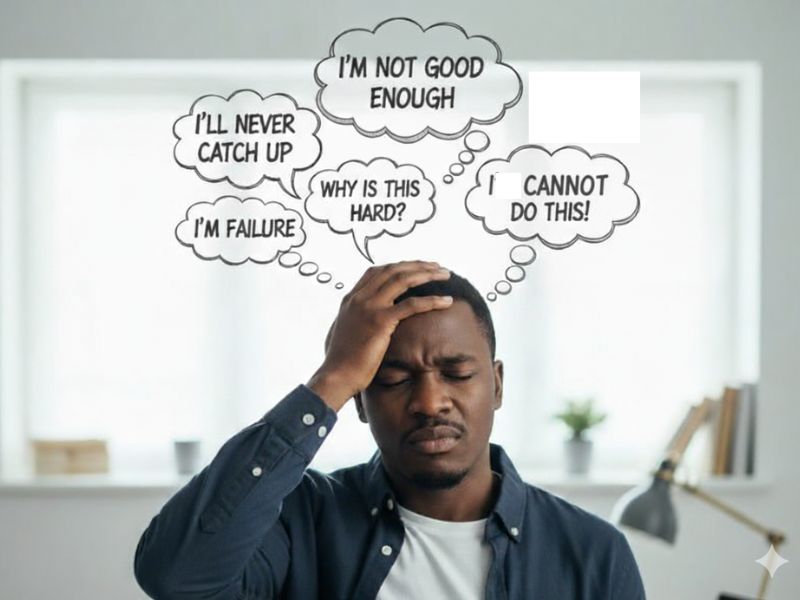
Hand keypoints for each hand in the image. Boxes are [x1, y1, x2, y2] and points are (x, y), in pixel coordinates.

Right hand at [307, 261, 452, 410]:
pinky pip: (412, 305)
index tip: (418, 267)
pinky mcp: (380, 321)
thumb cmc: (342, 362)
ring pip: (403, 279)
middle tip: (437, 267)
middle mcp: (359, 298)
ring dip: (427, 274)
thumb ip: (354, 321)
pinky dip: (432, 300)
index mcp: (351, 299)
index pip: (378, 271)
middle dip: (418, 265)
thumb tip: (361, 322)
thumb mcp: (344, 333)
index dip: (400, 266)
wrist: (336, 377)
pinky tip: (446, 301)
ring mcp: (369, 307)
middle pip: (393, 270)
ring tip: (446, 275)